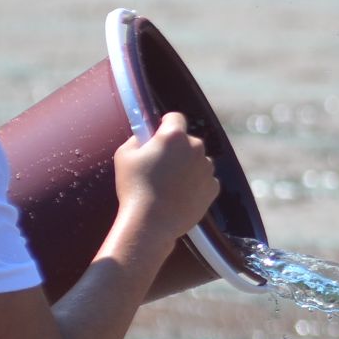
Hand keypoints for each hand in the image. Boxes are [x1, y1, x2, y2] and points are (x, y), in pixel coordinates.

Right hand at [112, 112, 218, 246]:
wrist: (151, 221)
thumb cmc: (134, 187)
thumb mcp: (124, 155)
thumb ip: (137, 138)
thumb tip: (145, 136)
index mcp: (174, 136)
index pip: (175, 117)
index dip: (165, 123)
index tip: (158, 131)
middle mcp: (196, 148)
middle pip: (187, 141)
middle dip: (176, 148)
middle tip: (159, 164)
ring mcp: (207, 168)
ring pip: (197, 160)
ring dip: (186, 166)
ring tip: (167, 184)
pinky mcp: (213, 187)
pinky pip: (204, 179)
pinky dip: (194, 184)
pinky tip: (178, 194)